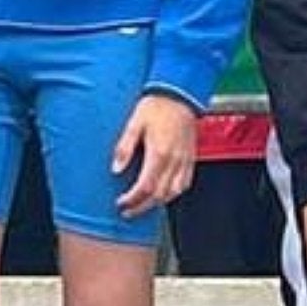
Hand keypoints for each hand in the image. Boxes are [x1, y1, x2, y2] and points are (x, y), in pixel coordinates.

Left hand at [112, 93, 197, 215]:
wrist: (180, 94)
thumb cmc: (157, 106)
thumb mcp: (134, 123)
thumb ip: (124, 147)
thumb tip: (116, 168)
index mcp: (159, 153)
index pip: (145, 187)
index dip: (132, 200)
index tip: (120, 203)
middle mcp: (174, 160)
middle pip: (158, 195)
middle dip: (141, 207)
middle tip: (127, 211)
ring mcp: (184, 161)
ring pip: (173, 193)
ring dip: (156, 204)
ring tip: (142, 206)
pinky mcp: (191, 159)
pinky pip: (184, 184)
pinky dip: (172, 194)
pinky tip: (162, 195)